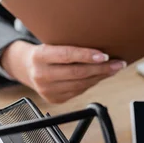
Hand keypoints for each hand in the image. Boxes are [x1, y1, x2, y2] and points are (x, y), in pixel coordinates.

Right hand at [0, 41, 125, 103]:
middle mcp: (41, 75)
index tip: (104, 55)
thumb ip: (68, 45)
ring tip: (114, 68)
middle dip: (101, 68)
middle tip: (118, 63)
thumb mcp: (50, 43)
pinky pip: (79, 90)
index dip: (87, 55)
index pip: (67, 55)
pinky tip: (101, 76)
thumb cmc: (44, 51)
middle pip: (77, 72)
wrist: (26, 67)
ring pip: (81, 84)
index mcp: (39, 56)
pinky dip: (92, 82)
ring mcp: (47, 90)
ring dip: (100, 76)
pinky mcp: (54, 99)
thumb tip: (99, 45)